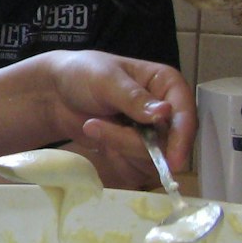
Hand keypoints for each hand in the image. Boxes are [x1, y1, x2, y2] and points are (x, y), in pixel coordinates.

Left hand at [33, 50, 194, 189]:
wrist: (55, 94)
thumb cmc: (81, 75)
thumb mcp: (105, 80)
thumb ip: (134, 98)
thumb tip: (166, 113)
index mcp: (166, 84)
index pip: (185, 114)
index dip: (181, 138)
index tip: (172, 160)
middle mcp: (166, 110)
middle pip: (170, 142)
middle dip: (134, 142)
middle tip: (96, 127)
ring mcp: (152, 133)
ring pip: (153, 158)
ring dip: (119, 146)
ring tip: (92, 126)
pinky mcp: (137, 151)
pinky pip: (136, 167)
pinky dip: (115, 157)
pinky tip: (97, 138)